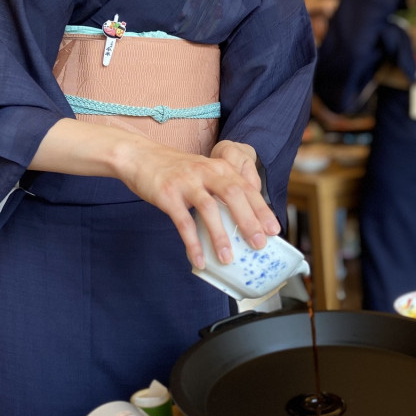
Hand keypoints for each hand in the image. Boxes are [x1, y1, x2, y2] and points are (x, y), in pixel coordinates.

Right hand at [117, 137, 278, 269]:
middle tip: (259, 244)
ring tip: (228, 258)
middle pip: (233, 194)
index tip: (274, 229)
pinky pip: (183, 222)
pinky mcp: (167, 195)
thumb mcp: (203, 171)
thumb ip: (222, 188)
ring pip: (209, 208)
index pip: (246, 188)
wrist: (140, 156)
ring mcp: (186, 183)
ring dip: (220, 236)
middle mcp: (205, 172)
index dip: (262, 209)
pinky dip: (192, 243)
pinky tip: (198, 259)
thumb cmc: (176, 169)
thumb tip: (243, 219)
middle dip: (249, 221)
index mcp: (218, 167)